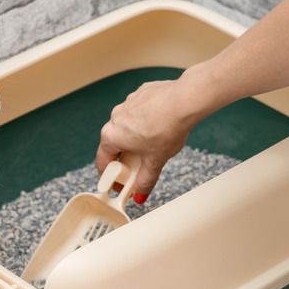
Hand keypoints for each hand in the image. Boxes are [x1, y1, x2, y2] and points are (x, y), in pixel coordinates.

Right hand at [96, 76, 201, 202]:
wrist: (185, 100)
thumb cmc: (167, 128)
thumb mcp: (156, 161)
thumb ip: (145, 180)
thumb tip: (140, 194)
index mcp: (112, 135)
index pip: (103, 160)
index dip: (110, 176)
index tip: (118, 182)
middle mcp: (115, 117)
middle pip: (115, 143)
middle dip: (125, 157)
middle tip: (139, 167)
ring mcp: (127, 103)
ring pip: (127, 126)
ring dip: (135, 138)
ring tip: (153, 145)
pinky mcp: (140, 93)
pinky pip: (139, 112)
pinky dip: (145, 121)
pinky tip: (160, 125)